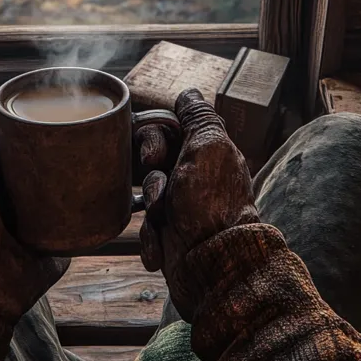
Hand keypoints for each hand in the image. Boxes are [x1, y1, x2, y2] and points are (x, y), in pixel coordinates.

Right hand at [139, 89, 258, 320]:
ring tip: (165, 222)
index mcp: (207, 151)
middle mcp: (195, 175)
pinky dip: (150, 238)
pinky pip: (146, 226)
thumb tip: (189, 92)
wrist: (213, 268)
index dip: (152, 140)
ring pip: (146, 193)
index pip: (166, 129)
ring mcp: (183, 206)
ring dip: (152, 211)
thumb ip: (199, 117)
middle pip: (151, 160)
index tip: (154, 158)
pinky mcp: (171, 234)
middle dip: (151, 179)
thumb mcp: (209, 147)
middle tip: (160, 195)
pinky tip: (161, 248)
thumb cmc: (211, 206)